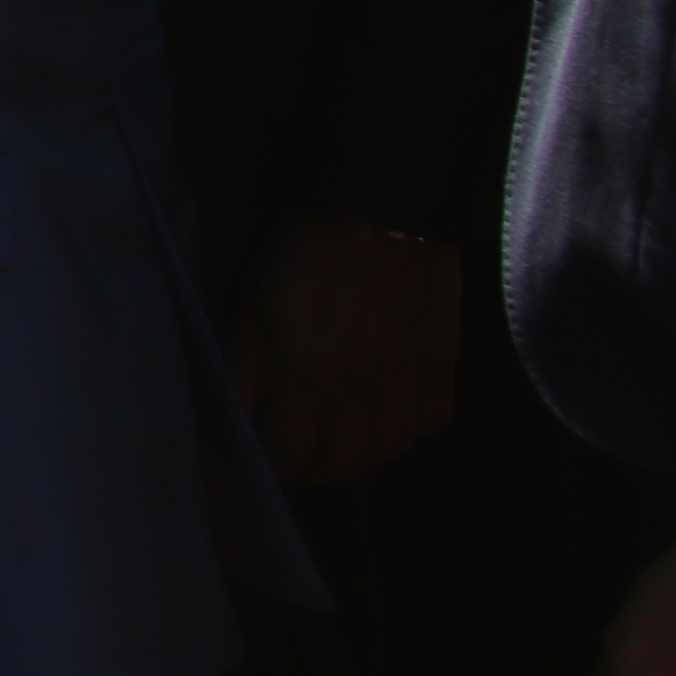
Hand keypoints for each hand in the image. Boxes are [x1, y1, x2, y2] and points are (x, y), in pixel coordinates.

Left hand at [234, 216, 460, 485]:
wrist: (380, 207)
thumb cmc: (302, 251)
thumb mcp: (254, 303)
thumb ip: (245, 365)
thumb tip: (234, 414)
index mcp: (303, 376)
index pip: (286, 453)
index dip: (271, 465)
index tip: (263, 460)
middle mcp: (357, 392)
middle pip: (341, 464)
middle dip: (315, 469)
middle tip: (302, 456)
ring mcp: (405, 383)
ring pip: (388, 452)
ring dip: (362, 455)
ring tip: (344, 441)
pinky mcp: (441, 366)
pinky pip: (431, 424)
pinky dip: (410, 428)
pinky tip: (391, 412)